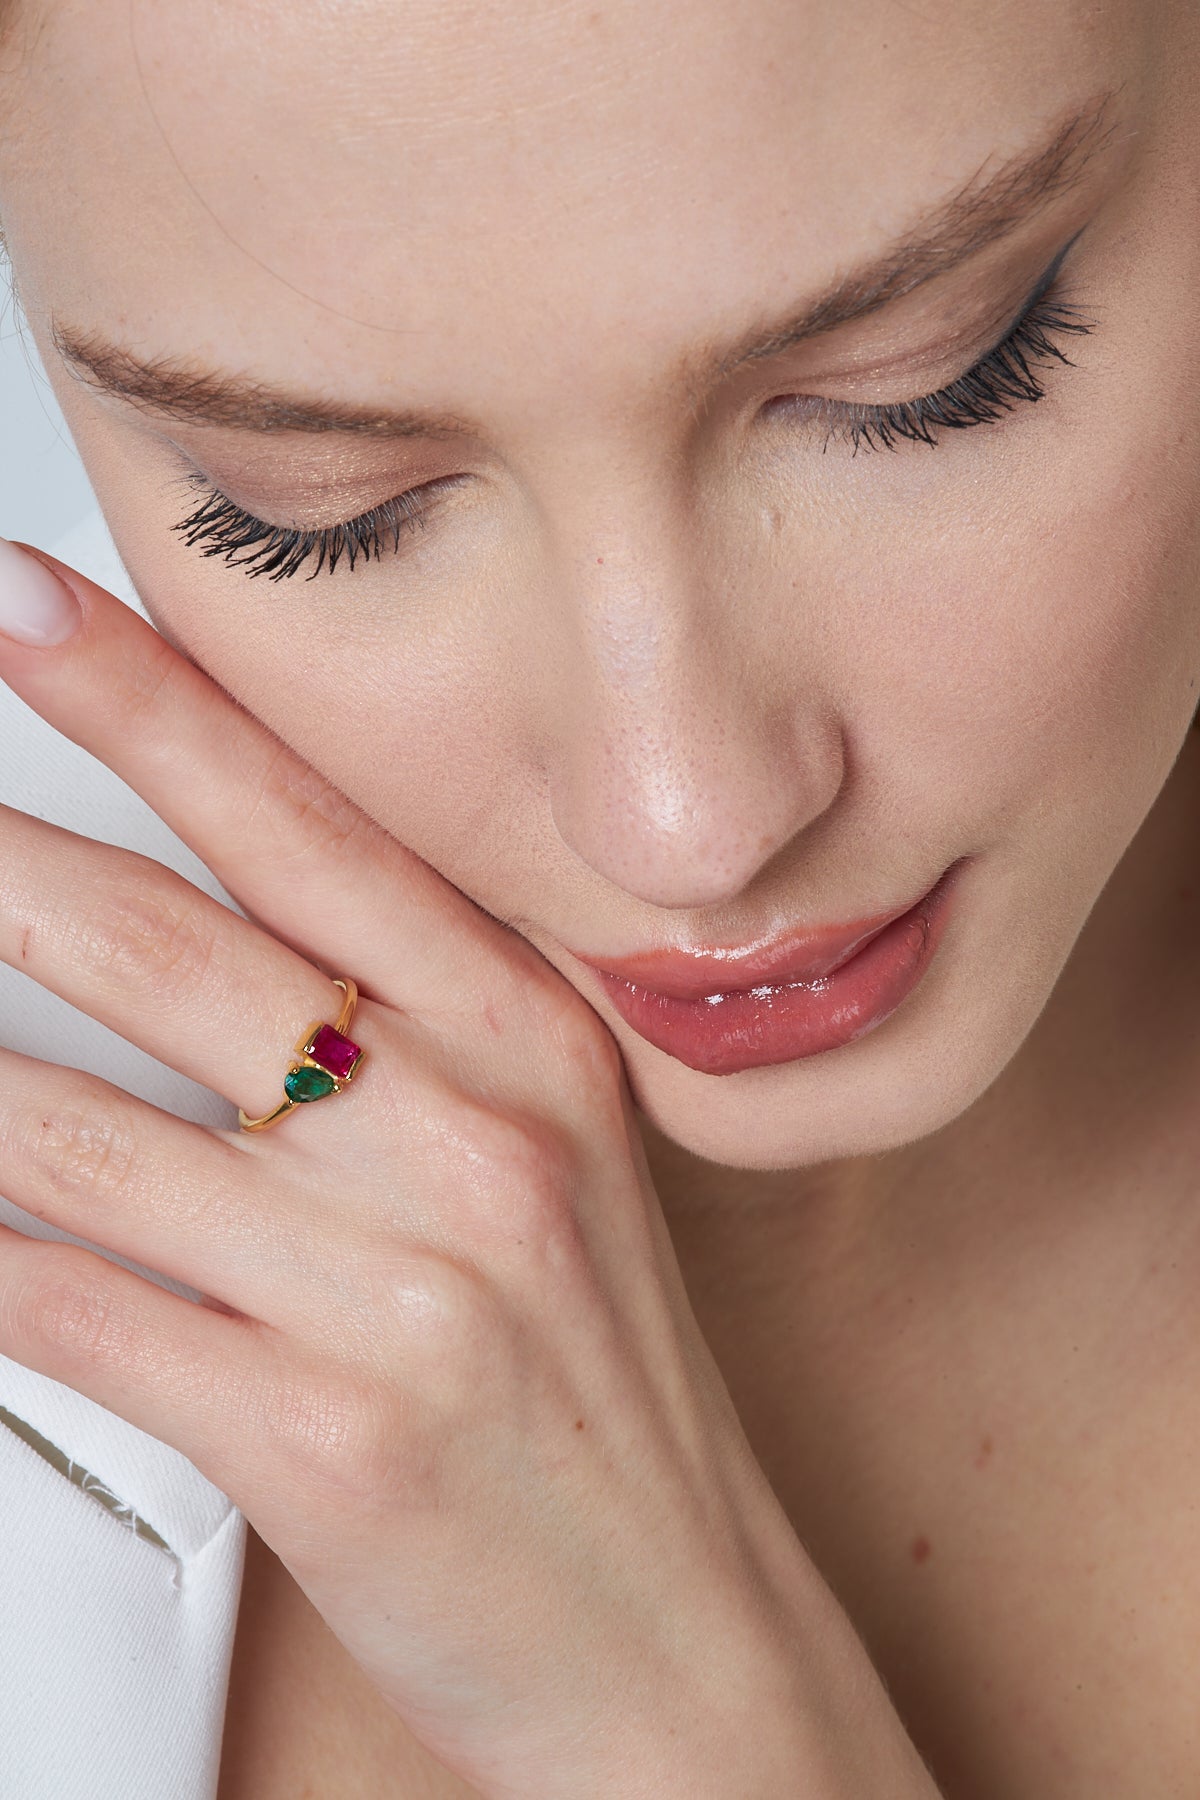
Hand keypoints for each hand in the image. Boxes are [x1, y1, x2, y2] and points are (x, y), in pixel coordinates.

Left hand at [0, 546, 938, 1797]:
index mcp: (535, 1044)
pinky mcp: (324, 1435)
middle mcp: (476, 1137)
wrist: (677, 1630)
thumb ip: (409, 1049)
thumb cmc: (597, 1393)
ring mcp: (404, 1284)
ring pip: (78, 1139)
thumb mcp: (547, 1170)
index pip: (312, 832)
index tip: (32, 612)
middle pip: (174, 951)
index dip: (153, 708)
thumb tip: (216, 958)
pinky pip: (71, 1313)